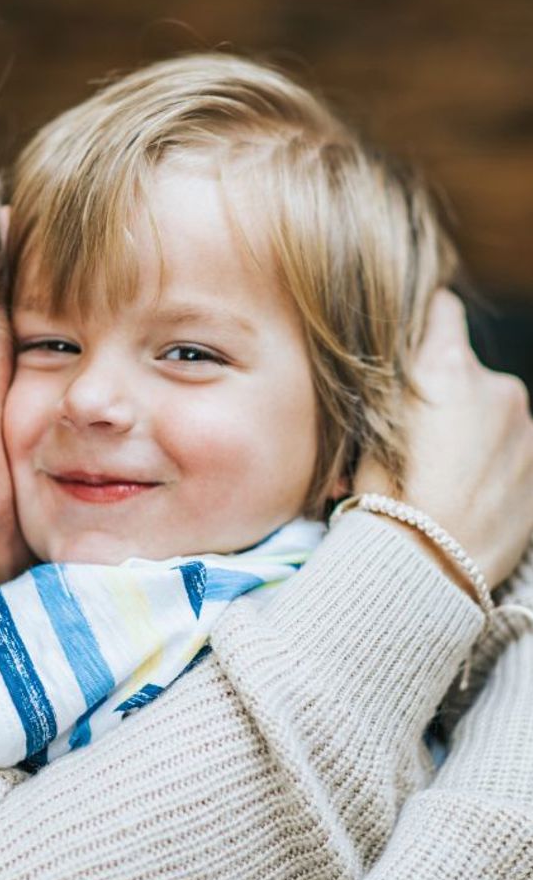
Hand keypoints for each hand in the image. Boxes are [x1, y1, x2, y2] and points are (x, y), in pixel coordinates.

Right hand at [355, 290, 532, 587]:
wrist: (431, 571)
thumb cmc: (386, 502)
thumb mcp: (363, 435)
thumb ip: (384, 389)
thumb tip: (390, 365)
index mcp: (446, 370)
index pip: (441, 308)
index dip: (421, 322)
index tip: (407, 340)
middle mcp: (497, 386)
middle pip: (464, 367)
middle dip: (441, 390)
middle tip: (409, 433)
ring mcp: (527, 428)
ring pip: (489, 409)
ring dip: (467, 428)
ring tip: (437, 473)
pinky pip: (509, 445)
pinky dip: (488, 458)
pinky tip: (463, 491)